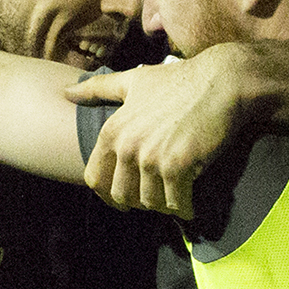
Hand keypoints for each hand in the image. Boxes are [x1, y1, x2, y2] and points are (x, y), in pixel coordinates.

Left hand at [64, 45, 246, 218]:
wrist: (221, 82)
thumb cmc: (179, 80)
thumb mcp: (133, 81)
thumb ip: (98, 89)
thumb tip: (66, 93)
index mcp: (112, 131)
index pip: (95, 179)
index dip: (109, 194)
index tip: (126, 199)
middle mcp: (127, 146)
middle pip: (122, 196)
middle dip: (139, 202)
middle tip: (156, 198)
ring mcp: (152, 158)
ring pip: (150, 203)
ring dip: (163, 206)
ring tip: (175, 198)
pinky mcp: (178, 167)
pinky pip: (175, 204)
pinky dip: (184, 208)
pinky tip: (190, 205)